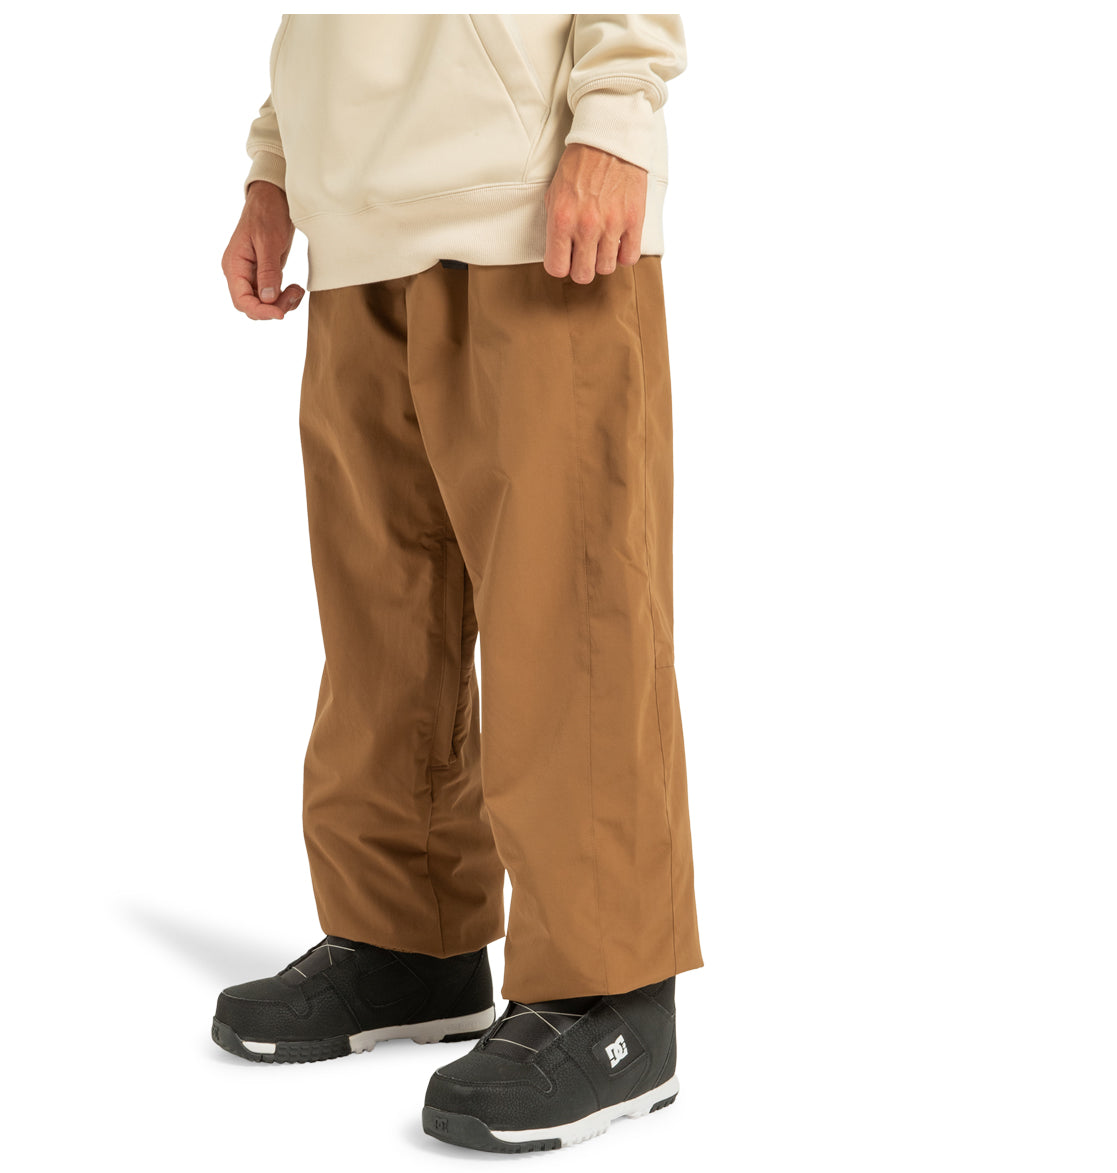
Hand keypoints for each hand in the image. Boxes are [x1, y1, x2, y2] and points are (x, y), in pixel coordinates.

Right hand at [221, 180, 304, 319]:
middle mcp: (240, 273)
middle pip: (252, 306)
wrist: (273, 197)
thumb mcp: (268, 241)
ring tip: (297, 290)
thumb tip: (268, 299)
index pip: (242, 300)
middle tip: (293, 294)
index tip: (280, 313)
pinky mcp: (265, 274)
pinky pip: (272, 296)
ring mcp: (252, 275)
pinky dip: (285, 297)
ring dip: (282, 304)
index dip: (261, 311)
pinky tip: (295, 288)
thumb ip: (268, 271)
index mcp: (234, 265)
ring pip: (264, 304)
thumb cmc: (267, 213)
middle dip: (274, 308)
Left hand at [543, 143, 647, 283]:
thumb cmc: (579, 165)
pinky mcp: (634, 220)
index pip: (557, 268)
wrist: (609, 139)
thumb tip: (558, 250)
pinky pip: (630, 258)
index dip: (561, 265)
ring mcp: (612, 225)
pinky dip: (624, 254)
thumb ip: (555, 225)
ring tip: (603, 244)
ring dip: (603, 260)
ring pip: (606, 268)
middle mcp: (586, 226)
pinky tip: (620, 241)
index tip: (565, 257)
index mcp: (562, 220)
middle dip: (581, 267)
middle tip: (584, 253)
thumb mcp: (554, 193)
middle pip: (583, 275)